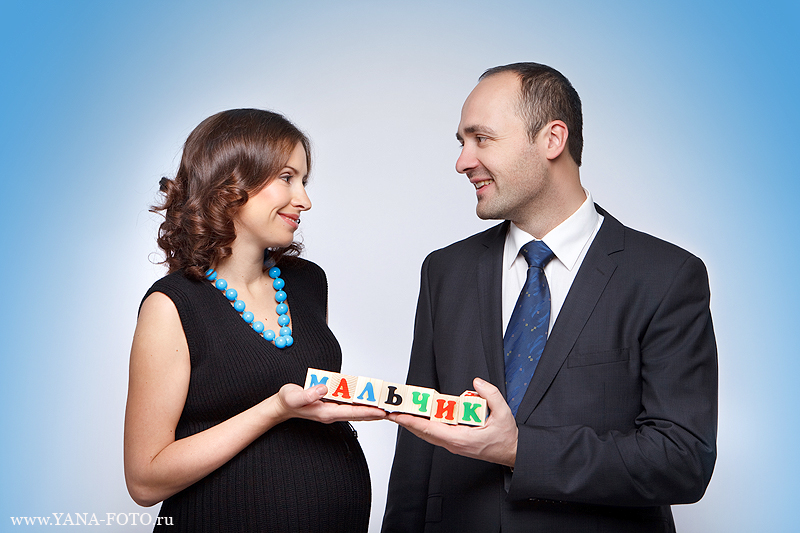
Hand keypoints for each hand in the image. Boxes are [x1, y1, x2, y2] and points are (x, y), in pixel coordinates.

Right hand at [273, 383, 386, 423]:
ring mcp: (332, 411)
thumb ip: (308, 393)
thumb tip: (324, 387)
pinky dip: (361, 405)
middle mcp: (332, 413)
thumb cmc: (287, 400)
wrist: (281, 406)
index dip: (367, 411)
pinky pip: (350, 407)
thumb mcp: (294, 396)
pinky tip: (368, 401)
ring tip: (385, 405)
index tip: (381, 411)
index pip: (351, 412)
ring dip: (370, 409)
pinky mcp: (331, 406)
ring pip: (355, 411)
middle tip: (390, 409)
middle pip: (358, 414)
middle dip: (374, 412)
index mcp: (326, 412)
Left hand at [387, 378, 517, 466]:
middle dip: (406, 422)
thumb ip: (491, 395)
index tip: (400, 416)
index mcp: (461, 439)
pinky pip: (434, 434)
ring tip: (399, 413)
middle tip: (391, 412)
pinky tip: (417, 418)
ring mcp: (453, 445)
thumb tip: (477, 383)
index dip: (413, 422)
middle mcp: (453, 444)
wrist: (511, 452)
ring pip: (427, 435)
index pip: (431, 429)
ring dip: (412, 424)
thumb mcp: (504, 413)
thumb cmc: (506, 437)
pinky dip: (423, 426)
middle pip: (423, 433)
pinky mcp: (454, 442)